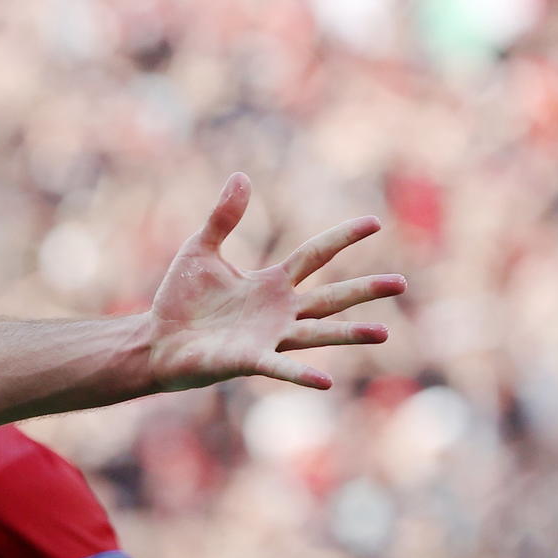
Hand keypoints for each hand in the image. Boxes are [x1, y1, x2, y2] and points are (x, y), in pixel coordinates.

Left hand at [144, 174, 401, 390]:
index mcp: (272, 283)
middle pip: (331, 297)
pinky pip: (280, 368)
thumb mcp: (200, 249)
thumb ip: (223, 217)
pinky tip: (327, 382)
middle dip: (365, 290)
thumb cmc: (180, 299)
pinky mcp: (249, 361)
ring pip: (317, 333)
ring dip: (349, 334)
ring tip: (383, 333)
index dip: (343, 237)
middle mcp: (279, 311)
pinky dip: (301, 375)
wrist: (155, 340)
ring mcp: (268, 338)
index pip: (315, 254)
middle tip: (401, 282)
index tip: (374, 222)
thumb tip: (241, 176)